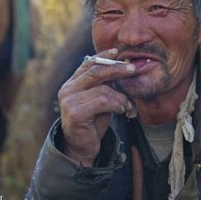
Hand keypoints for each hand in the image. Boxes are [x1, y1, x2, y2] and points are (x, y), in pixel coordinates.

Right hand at [57, 48, 134, 165]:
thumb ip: (105, 85)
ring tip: (128, 106)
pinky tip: (121, 111)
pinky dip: (117, 105)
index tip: (117, 51)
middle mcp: (68, 90)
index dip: (103, 55)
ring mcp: (69, 101)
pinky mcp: (76, 113)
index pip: (88, 63)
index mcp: (72, 83)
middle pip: (95, 71)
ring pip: (103, 89)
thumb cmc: (93, 122)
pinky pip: (103, 101)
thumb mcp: (100, 100)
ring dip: (121, 98)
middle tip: (132, 69)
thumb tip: (123, 67)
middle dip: (116, 69)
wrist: (82, 148)